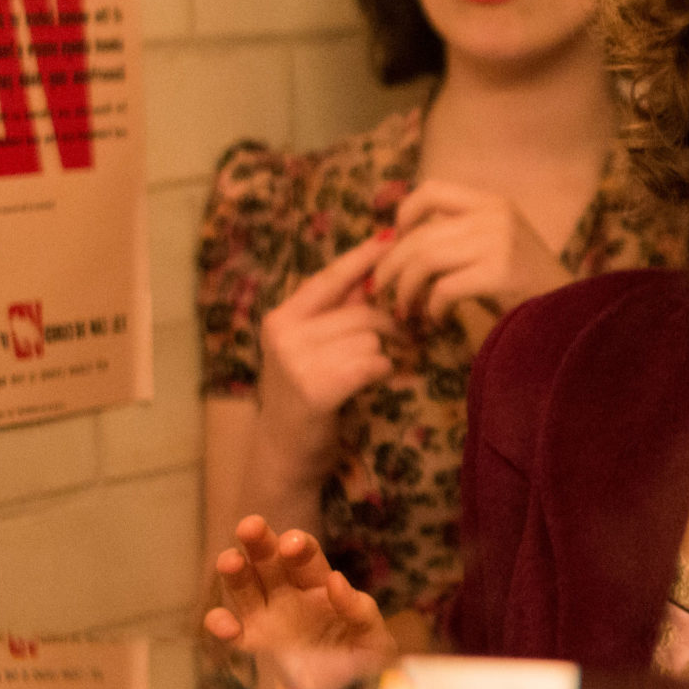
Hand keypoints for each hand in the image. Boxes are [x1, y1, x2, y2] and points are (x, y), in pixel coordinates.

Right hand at [203, 516, 397, 688]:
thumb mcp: (373, 636)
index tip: (292, 545)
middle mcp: (291, 594)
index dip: (298, 546)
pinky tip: (223, 624)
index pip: (306, 556)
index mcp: (321, 585)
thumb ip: (358, 609)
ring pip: (246, 587)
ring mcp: (270, 617)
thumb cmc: (366, 661)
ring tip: (229, 561)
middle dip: (259, 542)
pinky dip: (222, 625)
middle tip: (250, 526)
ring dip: (235, 572)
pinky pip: (235, 631)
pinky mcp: (257, 644)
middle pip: (269, 560)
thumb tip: (336, 580)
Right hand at [251, 234, 396, 489]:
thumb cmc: (307, 394)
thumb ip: (338, 312)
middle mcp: (284, 334)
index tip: (393, 237)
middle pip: (362, 312)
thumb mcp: (311, 346)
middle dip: (391, 323)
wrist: (284, 452)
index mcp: (282, 318)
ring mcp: (297, 361)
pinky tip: (374, 382)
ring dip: (385, 353)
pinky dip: (383, 372)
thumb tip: (376, 270)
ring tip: (379, 367)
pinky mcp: (316, 389)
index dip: (363, 257)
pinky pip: (373, 363)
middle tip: (406, 336)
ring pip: (371, 338)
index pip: (329, 279)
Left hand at [371, 181, 575, 323]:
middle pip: (419, 234)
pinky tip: (436, 319)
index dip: (403, 214)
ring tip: (404, 309)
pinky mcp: (501, 273)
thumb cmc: (525, 284)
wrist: (571, 311)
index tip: (394, 242)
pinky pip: (444, 288)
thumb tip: (395, 236)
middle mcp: (496, 214)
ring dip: (406, 289)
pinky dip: (431, 308)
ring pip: (425, 259)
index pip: (431, 190)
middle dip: (391, 266)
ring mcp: (500, 242)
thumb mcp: (494, 243)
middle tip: (382, 291)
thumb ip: (456, 233)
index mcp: (492, 202)